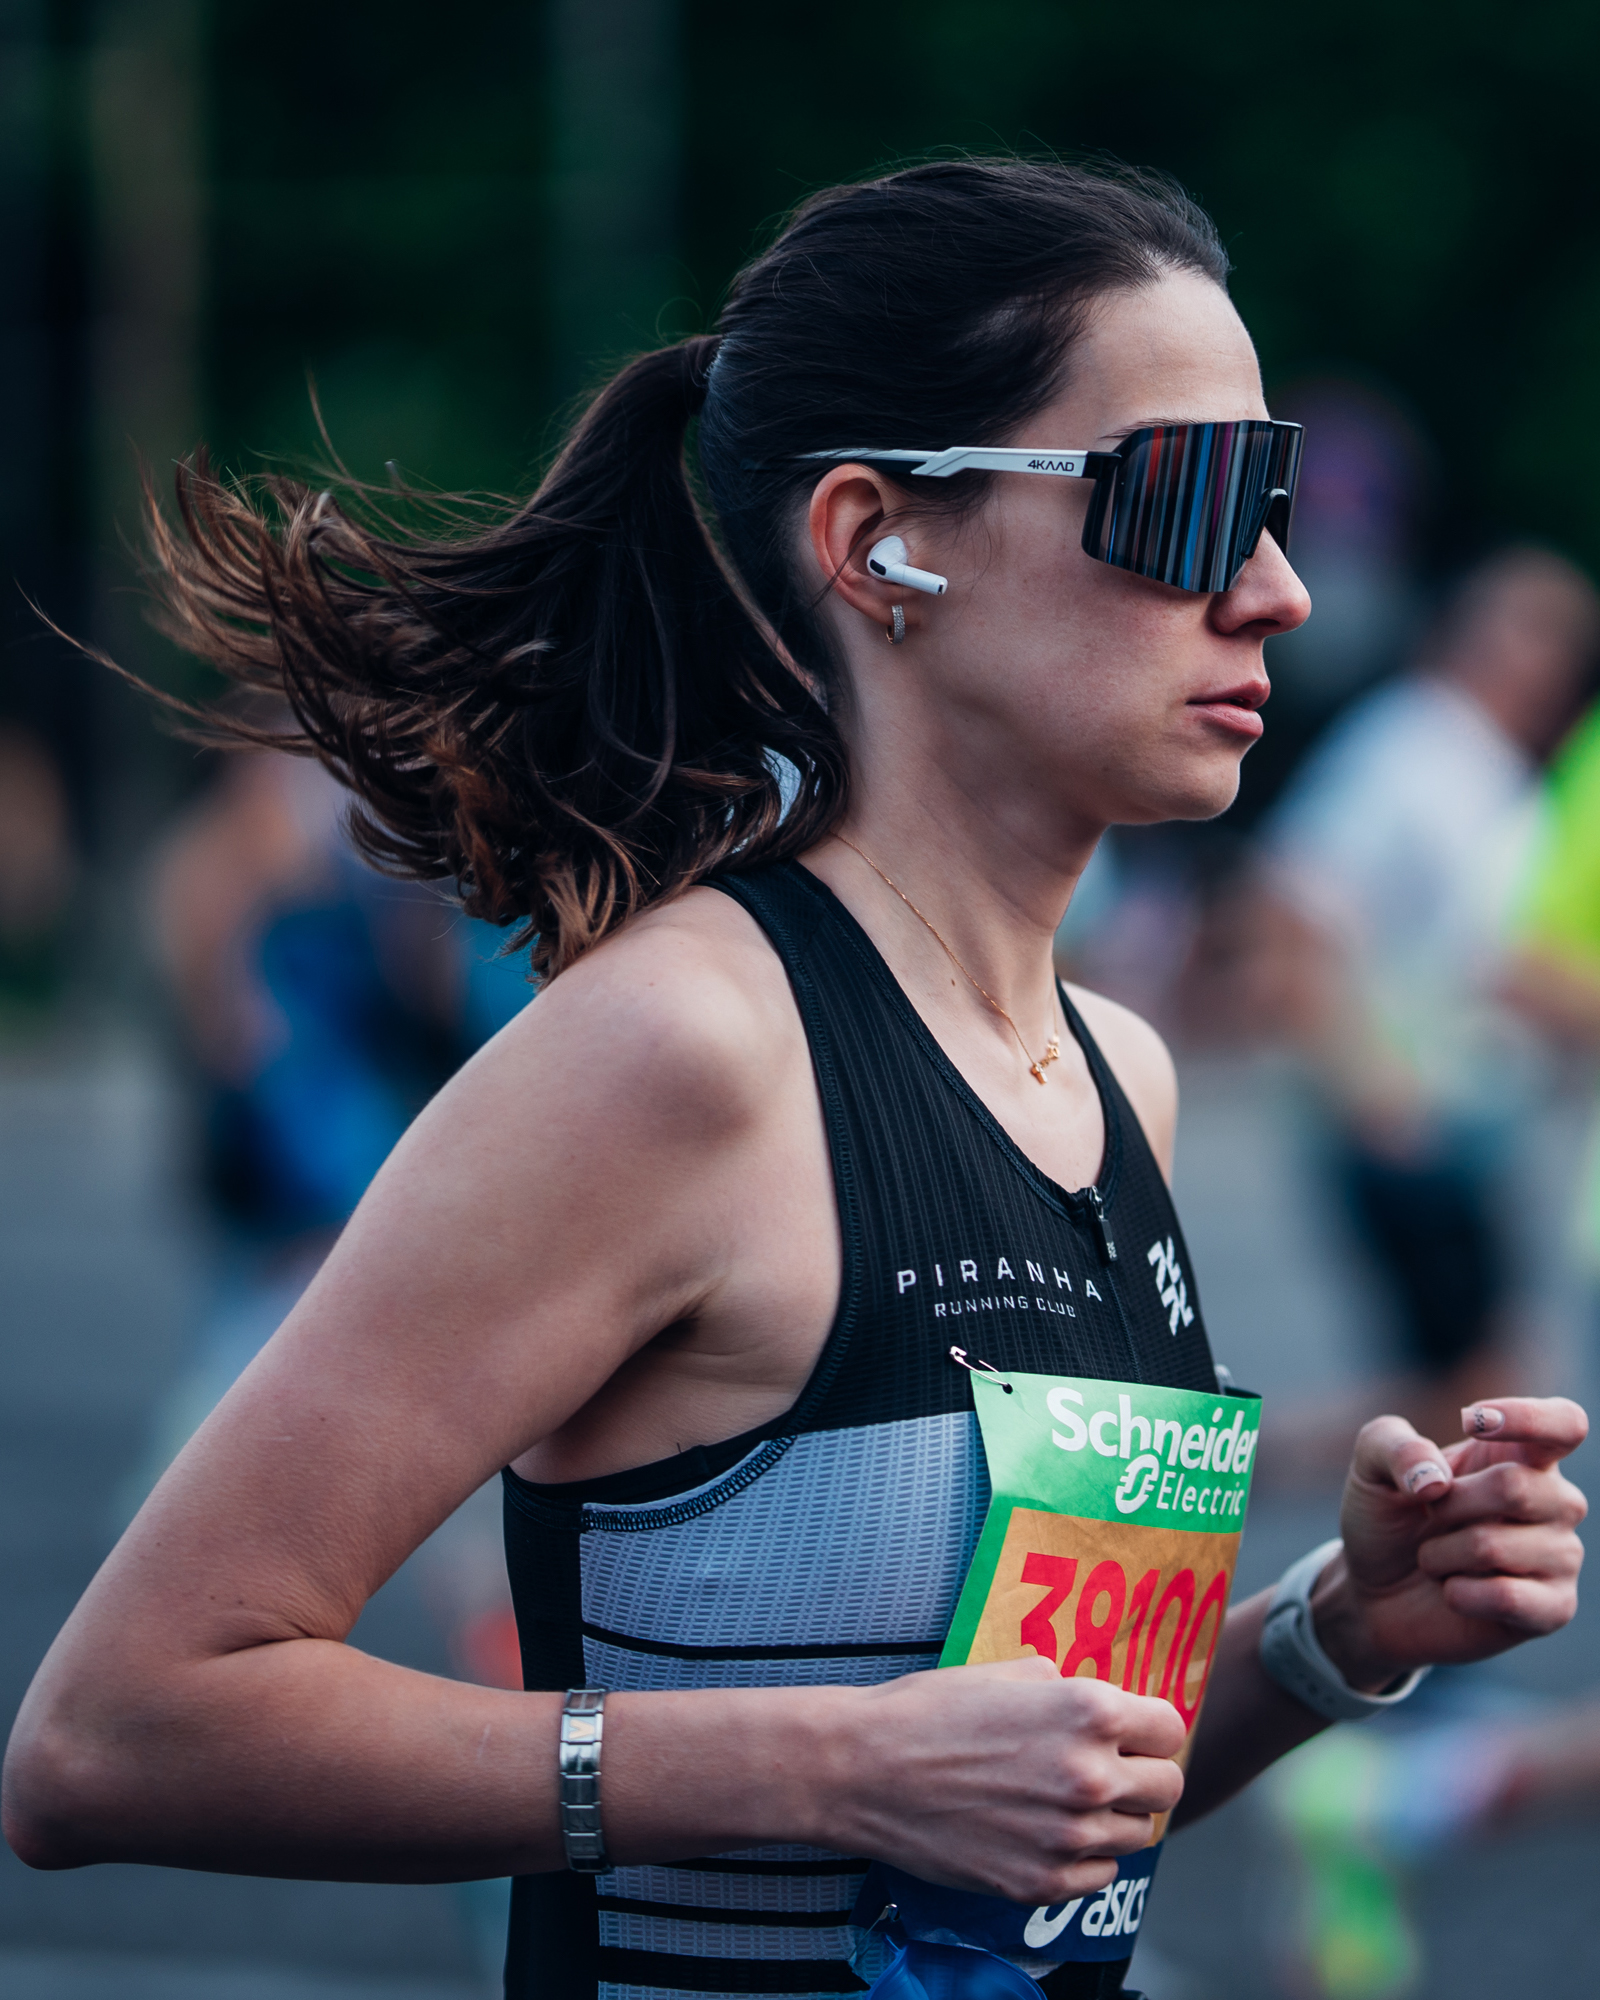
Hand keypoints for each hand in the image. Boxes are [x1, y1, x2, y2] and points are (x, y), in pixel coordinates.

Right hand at [824, 1657, 1185, 1903]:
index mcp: (1087, 1711)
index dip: (1151, 1728)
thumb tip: (1097, 1705)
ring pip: (1138, 1834)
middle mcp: (1090, 1776)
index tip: (1134, 1732)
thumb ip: (1065, 1687)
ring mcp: (1069, 1837)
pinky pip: (1101, 1873)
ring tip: (1069, 1800)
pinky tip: (1048, 1832)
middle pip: (1168, 1787)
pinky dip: (1086, 1855)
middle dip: (1145, 1773)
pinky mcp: (1043, 1884)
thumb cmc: (931, 1711)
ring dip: (1115, 1816)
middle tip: (1111, 1768)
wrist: (867, 1771)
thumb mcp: (1006, 1673)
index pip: (1170, 1729)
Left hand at [1313, 1396, 1587, 1688]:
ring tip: (1436, 1559)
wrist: (1375, 1592)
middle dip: (1448, 1505)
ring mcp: (1560, 1555)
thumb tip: (1435, 1479)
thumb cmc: (1388, 1518)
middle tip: (1430, 1517)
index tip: (1472, 1422)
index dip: (1527, 1418)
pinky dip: (1459, 1594)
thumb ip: (1394, 1447)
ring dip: (1441, 1554)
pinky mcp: (1554, 1608)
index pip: (1564, 1423)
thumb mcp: (1371, 1467)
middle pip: (1515, 1486)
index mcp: (1521, 1454)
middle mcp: (1555, 1501)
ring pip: (1496, 1546)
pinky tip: (1452, 1592)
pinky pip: (1509, 1598)